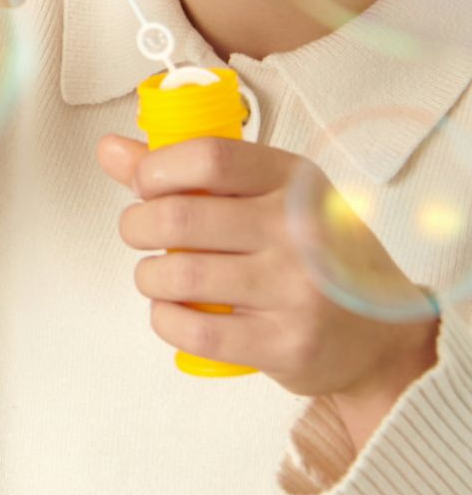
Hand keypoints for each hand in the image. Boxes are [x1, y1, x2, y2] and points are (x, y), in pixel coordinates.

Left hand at [99, 131, 440, 417]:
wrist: (382, 338)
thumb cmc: (320, 259)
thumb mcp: (272, 199)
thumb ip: (192, 174)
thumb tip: (112, 150)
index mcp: (296, 183)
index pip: (210, 157)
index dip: (156, 169)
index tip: (145, 185)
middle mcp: (299, 232)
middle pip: (179, 217)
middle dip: (137, 226)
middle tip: (141, 234)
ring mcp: (295, 291)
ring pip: (178, 276)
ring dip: (148, 277)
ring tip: (159, 277)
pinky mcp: (284, 344)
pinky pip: (194, 332)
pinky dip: (165, 320)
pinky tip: (173, 312)